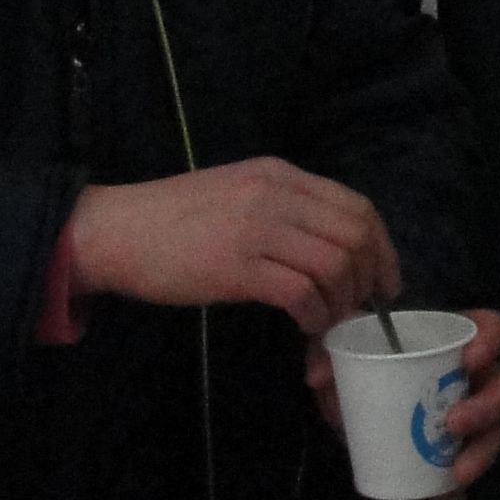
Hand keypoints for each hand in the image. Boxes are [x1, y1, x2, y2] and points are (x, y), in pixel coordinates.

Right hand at [63, 158, 400, 334]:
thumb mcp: (238, 194)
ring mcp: (256, 228)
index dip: (381, 246)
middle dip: (369, 278)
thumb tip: (330, 248)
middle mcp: (275, 194)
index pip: (355, 205)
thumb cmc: (173, 219)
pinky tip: (305, 325)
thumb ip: (283, 209)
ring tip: (329, 321)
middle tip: (361, 309)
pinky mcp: (236, 266)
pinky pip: (300, 292)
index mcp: (279, 174)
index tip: (385, 280)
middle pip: (354, 235)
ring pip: (334, 264)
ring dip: (342, 302)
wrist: (115, 231)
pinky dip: (314, 315)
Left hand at [305, 308, 499, 499]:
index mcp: (451, 344)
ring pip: (494, 434)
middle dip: (489, 405)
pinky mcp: (446, 462)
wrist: (346, 411)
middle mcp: (469, 381)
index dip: (491, 340)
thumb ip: (323, 350)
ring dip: (482, 454)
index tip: (469, 359)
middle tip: (454, 422)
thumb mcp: (341, 353)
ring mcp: (464, 424)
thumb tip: (317, 376)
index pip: (491, 329)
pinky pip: (459, 487)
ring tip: (457, 473)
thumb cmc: (358, 367)